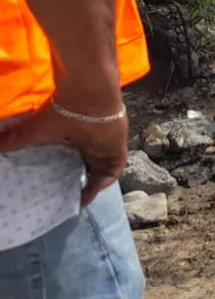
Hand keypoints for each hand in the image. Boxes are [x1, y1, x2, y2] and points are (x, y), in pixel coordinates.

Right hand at [0, 101, 128, 206]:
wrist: (87, 98)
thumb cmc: (60, 112)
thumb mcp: (32, 131)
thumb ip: (13, 139)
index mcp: (72, 136)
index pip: (71, 158)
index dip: (65, 172)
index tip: (55, 187)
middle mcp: (90, 141)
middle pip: (88, 166)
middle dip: (81, 183)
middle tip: (70, 198)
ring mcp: (105, 144)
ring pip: (102, 169)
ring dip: (94, 185)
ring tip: (81, 200)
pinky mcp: (117, 147)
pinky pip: (115, 168)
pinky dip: (107, 180)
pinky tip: (93, 191)